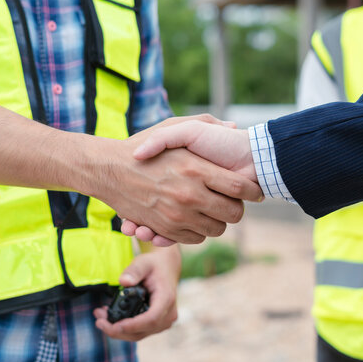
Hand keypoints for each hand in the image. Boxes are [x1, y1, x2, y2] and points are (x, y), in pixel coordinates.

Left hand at [94, 246, 180, 340]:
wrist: (165, 268)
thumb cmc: (154, 265)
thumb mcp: (143, 262)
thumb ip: (134, 271)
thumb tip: (123, 281)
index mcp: (166, 299)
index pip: (151, 319)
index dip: (132, 326)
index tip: (114, 326)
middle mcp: (167, 314)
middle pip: (141, 331)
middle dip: (117, 330)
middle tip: (99, 321)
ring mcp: (163, 321)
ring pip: (138, 335)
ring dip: (117, 330)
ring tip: (100, 318)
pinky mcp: (156, 324)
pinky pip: (138, 331)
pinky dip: (123, 328)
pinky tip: (110, 317)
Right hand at [120, 120, 260, 245]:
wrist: (108, 169)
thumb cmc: (143, 145)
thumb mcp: (173, 127)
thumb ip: (205, 123)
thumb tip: (233, 127)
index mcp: (195, 169)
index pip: (239, 187)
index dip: (251, 190)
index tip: (254, 189)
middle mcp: (189, 195)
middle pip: (233, 213)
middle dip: (237, 208)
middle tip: (233, 201)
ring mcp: (178, 215)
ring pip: (217, 229)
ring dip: (218, 220)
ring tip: (212, 208)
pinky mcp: (166, 230)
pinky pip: (196, 238)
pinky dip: (199, 230)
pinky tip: (195, 216)